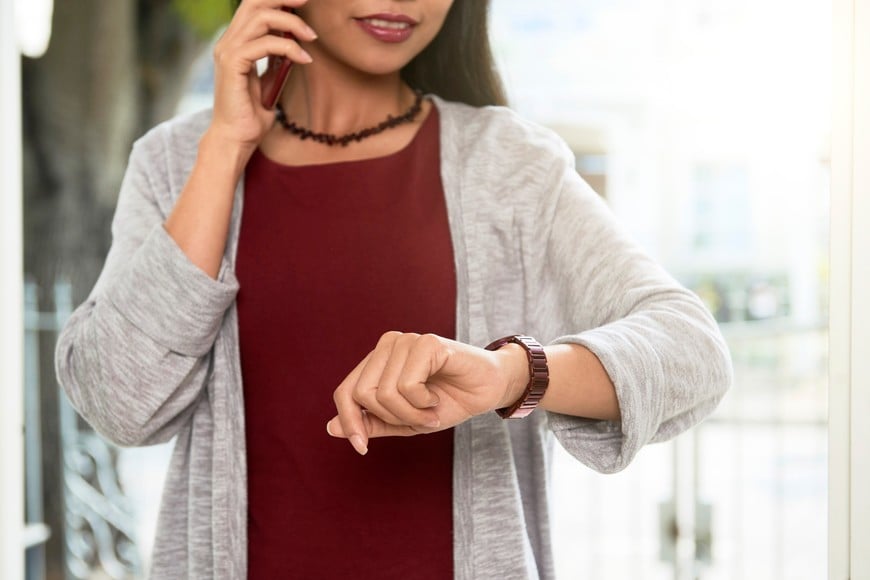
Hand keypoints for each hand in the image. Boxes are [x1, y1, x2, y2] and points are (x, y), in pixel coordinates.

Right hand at [208, 0, 316, 151]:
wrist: (236, 138)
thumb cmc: (252, 114)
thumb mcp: (269, 81)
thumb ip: (276, 61)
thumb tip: (293, 44)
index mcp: (235, 43)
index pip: (253, 7)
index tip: (302, 2)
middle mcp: (228, 42)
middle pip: (253, 2)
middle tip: (307, 2)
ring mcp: (227, 52)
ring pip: (260, 18)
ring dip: (291, 23)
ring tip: (312, 37)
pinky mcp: (232, 65)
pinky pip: (263, 44)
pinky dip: (288, 47)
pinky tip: (304, 59)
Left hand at [326, 332, 528, 454]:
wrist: (488, 391)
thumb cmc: (447, 402)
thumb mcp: (404, 421)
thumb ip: (371, 422)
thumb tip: (330, 428)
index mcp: (377, 361)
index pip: (344, 392)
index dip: (350, 422)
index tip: (362, 448)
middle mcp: (388, 345)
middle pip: (363, 394)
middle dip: (392, 418)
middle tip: (419, 420)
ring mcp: (406, 341)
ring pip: (384, 393)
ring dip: (411, 414)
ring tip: (430, 410)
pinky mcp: (427, 342)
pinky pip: (407, 385)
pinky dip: (422, 403)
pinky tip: (437, 398)